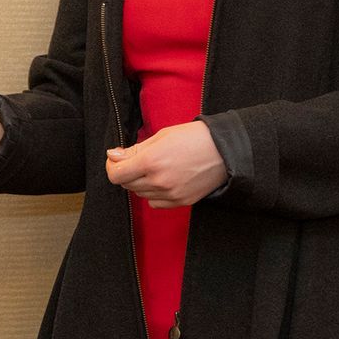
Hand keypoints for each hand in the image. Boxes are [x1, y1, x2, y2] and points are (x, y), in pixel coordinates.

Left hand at [105, 120, 227, 207]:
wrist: (225, 150)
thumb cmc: (195, 138)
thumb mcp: (161, 136)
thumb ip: (135, 149)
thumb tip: (113, 155)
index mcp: (151, 161)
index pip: (116, 174)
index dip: (113, 167)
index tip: (117, 160)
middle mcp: (158, 181)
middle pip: (127, 185)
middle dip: (127, 173)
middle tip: (137, 161)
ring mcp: (170, 194)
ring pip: (141, 194)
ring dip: (141, 183)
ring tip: (155, 168)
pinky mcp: (180, 202)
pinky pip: (155, 203)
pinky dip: (154, 194)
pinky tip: (164, 181)